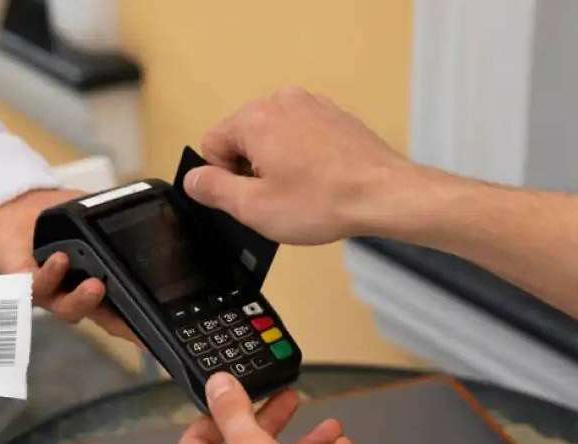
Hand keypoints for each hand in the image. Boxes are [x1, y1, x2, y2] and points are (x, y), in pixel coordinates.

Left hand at [0, 189, 135, 340]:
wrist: (19, 206)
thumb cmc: (59, 220)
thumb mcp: (92, 220)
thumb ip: (113, 226)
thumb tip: (145, 221)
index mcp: (97, 287)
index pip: (120, 314)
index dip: (136, 329)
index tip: (152, 337)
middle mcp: (75, 296)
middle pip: (99, 318)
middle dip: (117, 322)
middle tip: (136, 309)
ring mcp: (51, 293)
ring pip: (68, 309)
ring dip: (82, 301)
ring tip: (95, 286)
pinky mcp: (24, 284)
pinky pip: (37, 287)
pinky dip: (50, 275)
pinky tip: (60, 260)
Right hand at [185, 86, 430, 244]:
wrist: (385, 194)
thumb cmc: (326, 201)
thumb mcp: (253, 208)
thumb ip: (213, 190)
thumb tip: (193, 179)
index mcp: (255, 118)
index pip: (211, 145)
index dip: (224, 179)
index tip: (249, 196)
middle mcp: (281, 102)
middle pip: (242, 138)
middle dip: (251, 170)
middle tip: (277, 198)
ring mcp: (311, 105)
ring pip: (272, 137)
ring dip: (277, 164)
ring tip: (302, 191)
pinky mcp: (333, 116)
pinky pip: (300, 136)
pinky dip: (302, 158)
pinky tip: (319, 181)